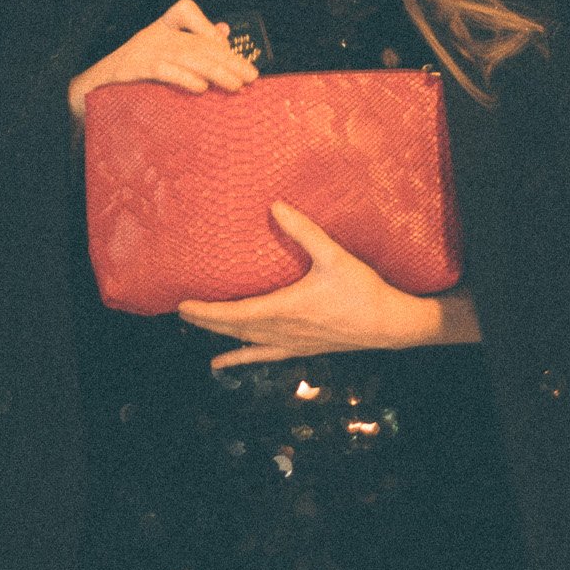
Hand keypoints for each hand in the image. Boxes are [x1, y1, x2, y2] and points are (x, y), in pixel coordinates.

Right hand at [69, 0, 257, 134]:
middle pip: (196, 41)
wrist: (89, 92)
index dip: (209, 28)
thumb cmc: (130, 76)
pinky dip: (184, 78)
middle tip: (251, 76)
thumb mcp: (161, 56)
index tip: (229, 50)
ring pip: (186, 56)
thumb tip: (224, 32)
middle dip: (227, 59)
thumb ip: (191, 42)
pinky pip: (163, 70)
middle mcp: (152, 34)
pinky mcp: (133, 69)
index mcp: (158, 28)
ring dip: (215, 72)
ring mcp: (142, 50)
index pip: (185, 11)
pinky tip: (201, 88)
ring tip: (236, 85)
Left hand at [177, 200, 423, 368]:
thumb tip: (276, 206)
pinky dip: (239, 359)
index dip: (207, 311)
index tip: (183, 304)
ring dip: (220, 334)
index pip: (235, 313)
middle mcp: (283, 330)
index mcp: (286, 308)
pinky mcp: (301, 349)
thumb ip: (304, 232)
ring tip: (196, 326)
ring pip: (246, 341)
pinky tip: (220, 363)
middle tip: (180, 311)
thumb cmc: (363, 290)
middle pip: (234, 328)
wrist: (389, 324)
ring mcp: (291, 343)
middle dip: (206, 321)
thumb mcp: (334, 256)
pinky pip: (263, 356)